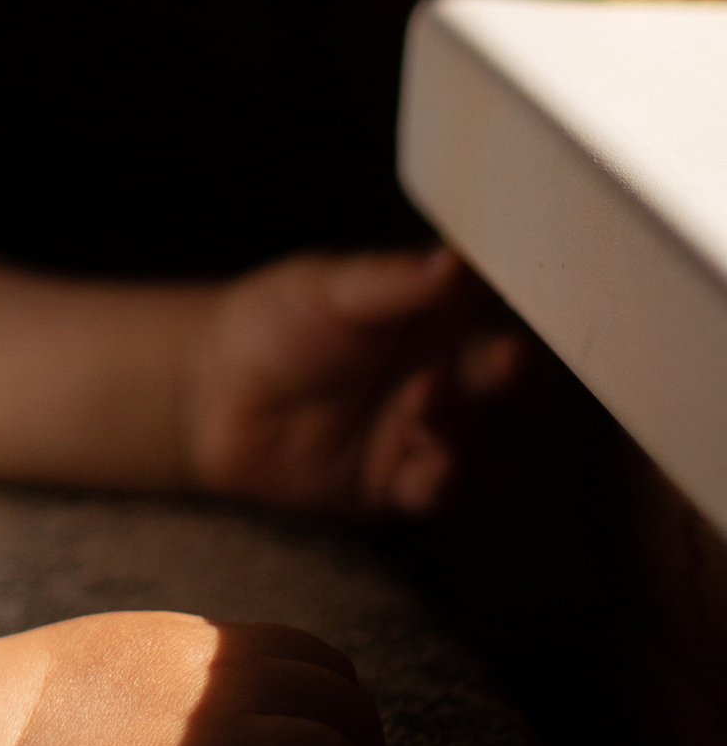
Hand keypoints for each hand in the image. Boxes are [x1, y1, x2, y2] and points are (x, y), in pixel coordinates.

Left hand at [185, 246, 525, 514]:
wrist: (209, 393)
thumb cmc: (273, 321)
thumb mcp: (327, 288)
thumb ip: (393, 281)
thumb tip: (457, 259)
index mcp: (430, 309)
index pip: (491, 299)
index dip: (519, 297)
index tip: (536, 290)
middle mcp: (440, 366)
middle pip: (495, 368)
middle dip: (510, 364)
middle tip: (508, 355)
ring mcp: (422, 424)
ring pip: (469, 427)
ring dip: (458, 416)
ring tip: (423, 394)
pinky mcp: (397, 480)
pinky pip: (436, 486)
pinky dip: (443, 475)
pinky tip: (436, 461)